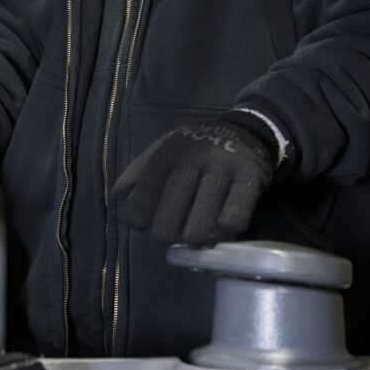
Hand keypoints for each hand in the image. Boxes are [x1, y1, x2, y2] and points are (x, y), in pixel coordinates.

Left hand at [114, 120, 276, 245]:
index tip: (148, 224)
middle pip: (168, 221)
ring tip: (198, 235)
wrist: (244, 131)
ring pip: (200, 225)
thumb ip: (138, 171)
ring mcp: (221, 168)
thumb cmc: (195, 148)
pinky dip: (226, 229)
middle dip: (168, 235)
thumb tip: (120, 195)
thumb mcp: (163, 149)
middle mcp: (192, 159)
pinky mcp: (249, 177)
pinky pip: (235, 217)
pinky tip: (223, 224)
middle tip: (175, 234)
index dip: (141, 221)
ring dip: (197, 238)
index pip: (140, 205)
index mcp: (166, 154)